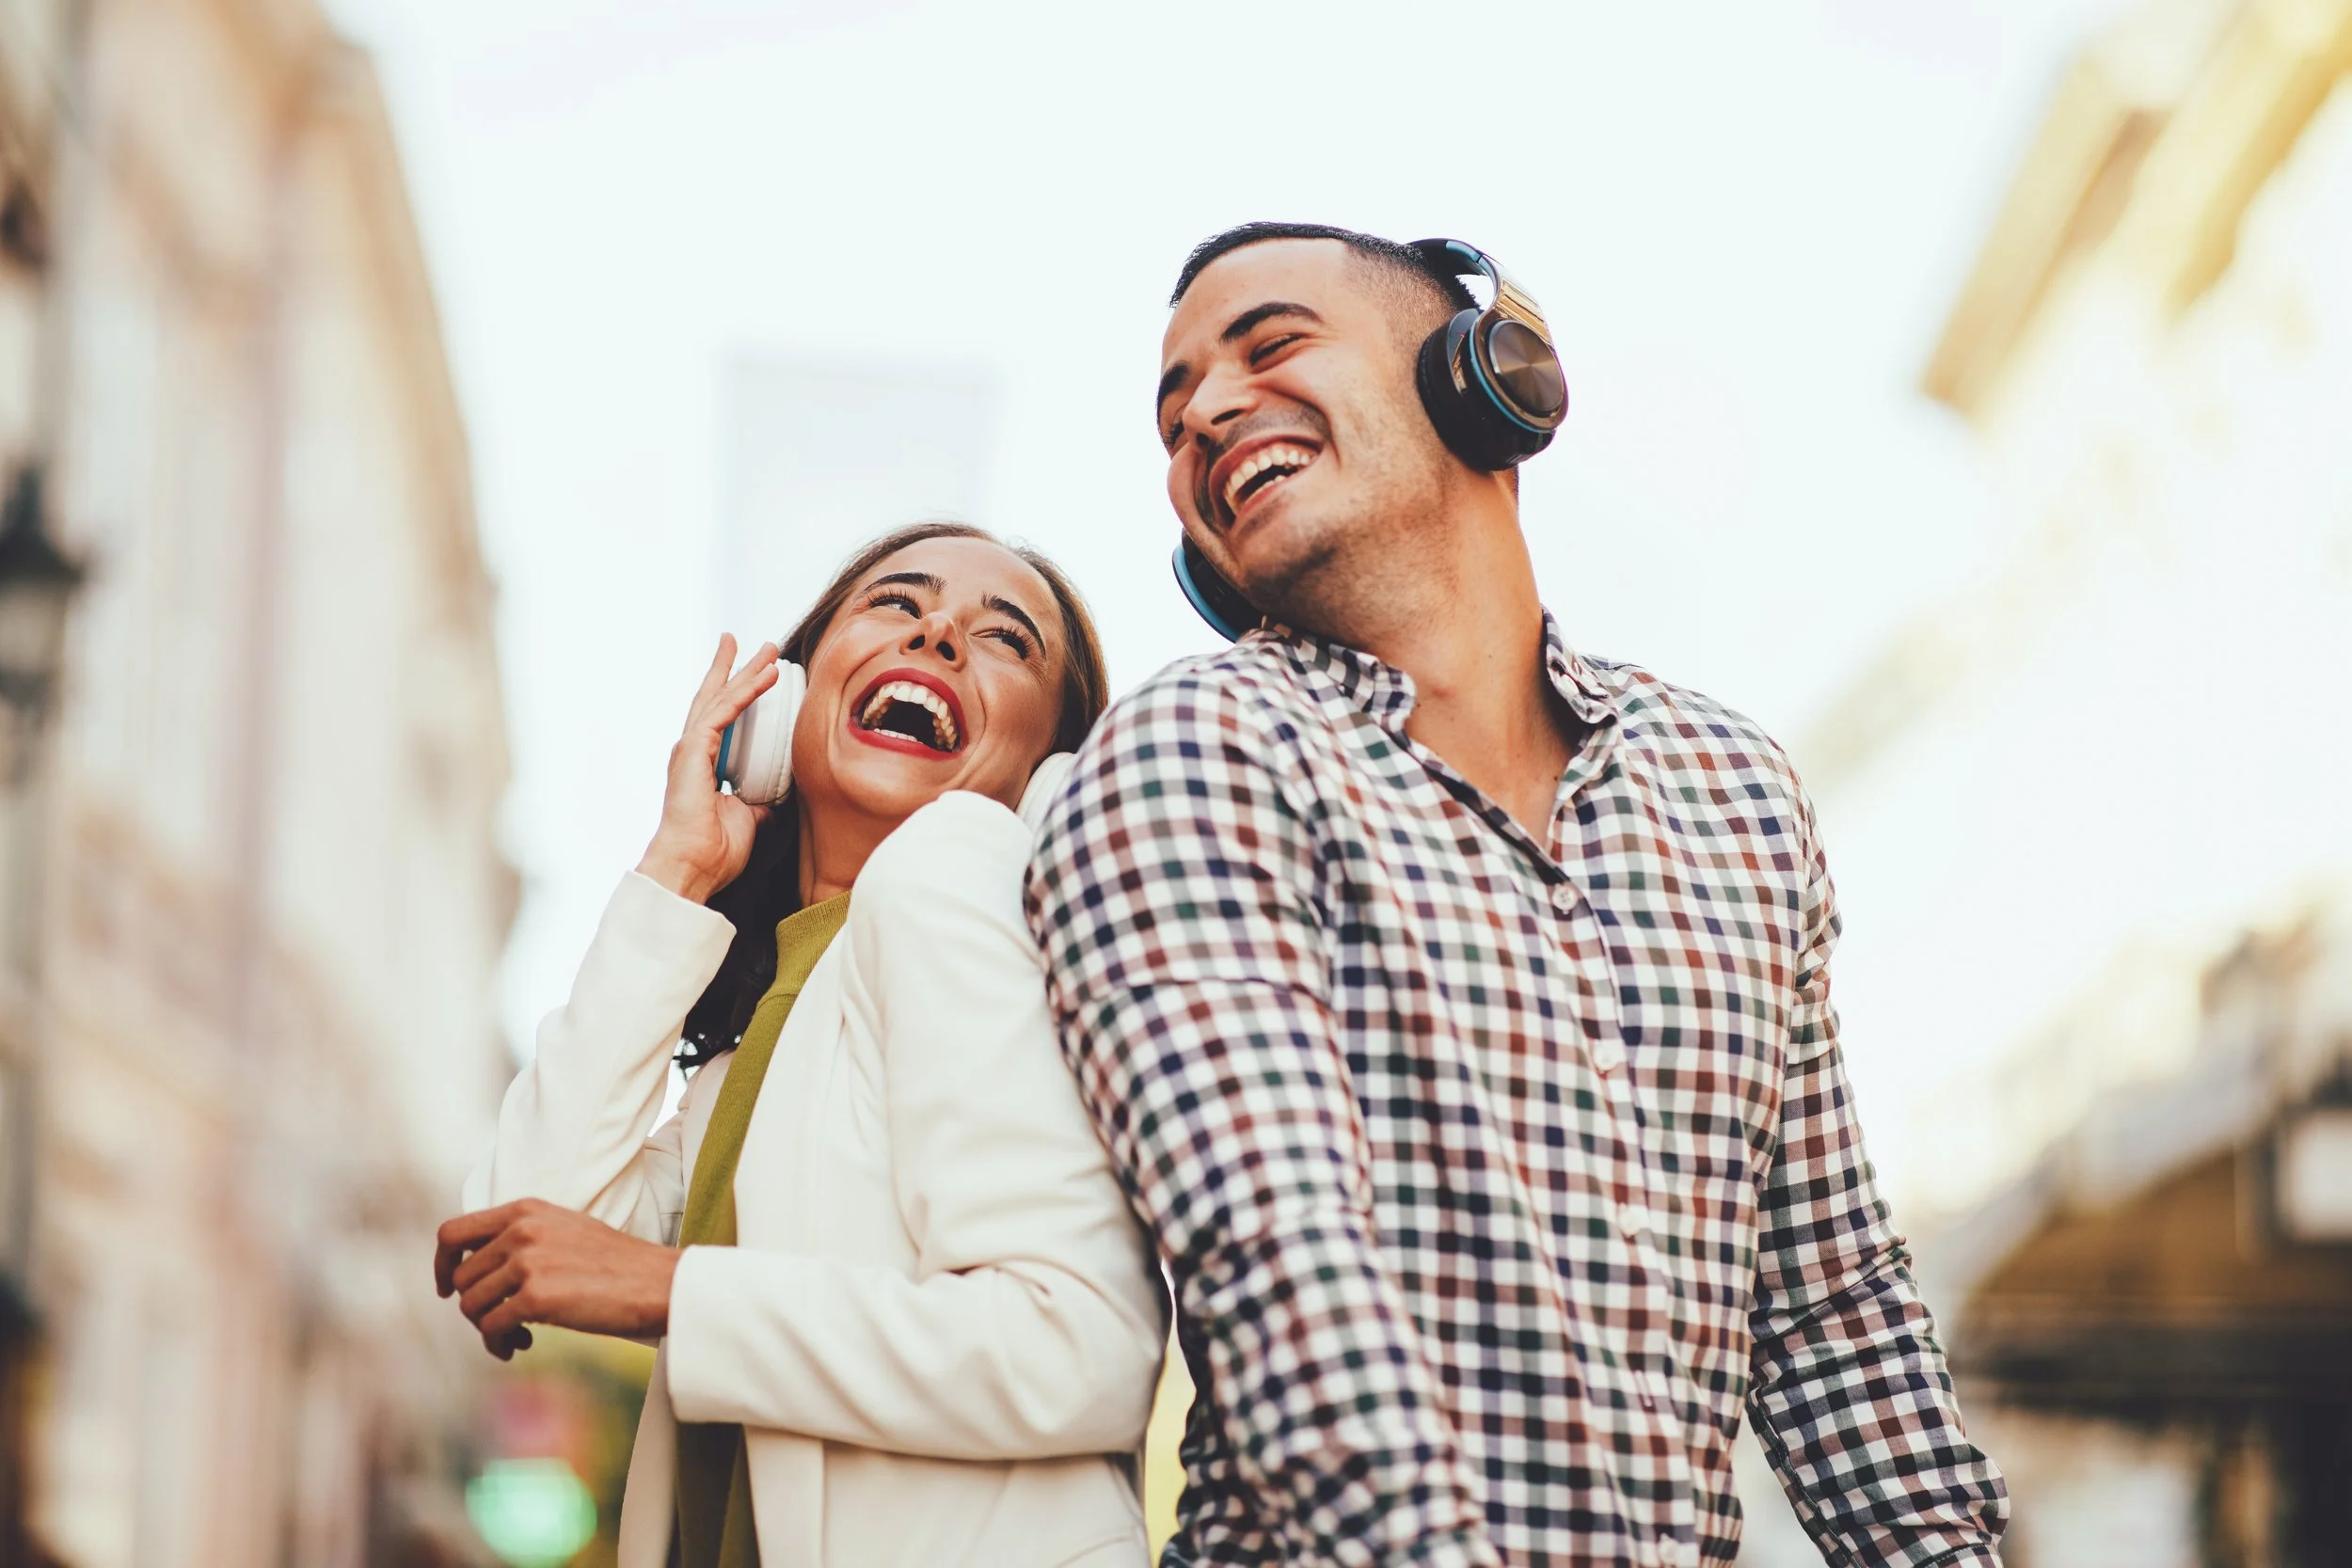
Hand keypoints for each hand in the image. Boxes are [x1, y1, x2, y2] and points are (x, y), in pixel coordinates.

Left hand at [434, 1199, 680, 1359]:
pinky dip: (498, 1344)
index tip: (449, 1288)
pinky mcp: (535, 1298)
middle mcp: (521, 1231)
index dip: (443, 1265)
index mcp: (526, 1210)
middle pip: (461, 1277)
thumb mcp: (564, 1229)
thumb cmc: (617, 1264)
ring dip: (487, 1328)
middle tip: (500, 1322)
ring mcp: (527, 1262)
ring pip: (471, 1305)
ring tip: (515, 1337)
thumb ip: (522, 1237)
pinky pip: (491, 1328)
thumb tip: (476, 1268)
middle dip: (475, 1306)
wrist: (658, 1282)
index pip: (453, 1233)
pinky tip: (519, 1347)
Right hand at [636, 634, 781, 904]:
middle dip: (739, 668)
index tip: (758, 671)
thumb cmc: (715, 850)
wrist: (694, 866)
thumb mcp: (751, 818)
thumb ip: (762, 801)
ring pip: (721, 698)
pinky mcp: (694, 750)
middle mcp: (694, 751)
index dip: (739, 692)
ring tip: (768, 649)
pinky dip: (746, 692)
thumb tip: (780, 796)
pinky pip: (724, 712)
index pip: (723, 719)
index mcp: (704, 764)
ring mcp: (691, 748)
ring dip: (746, 670)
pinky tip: (766, 676)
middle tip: (761, 645)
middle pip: (718, 698)